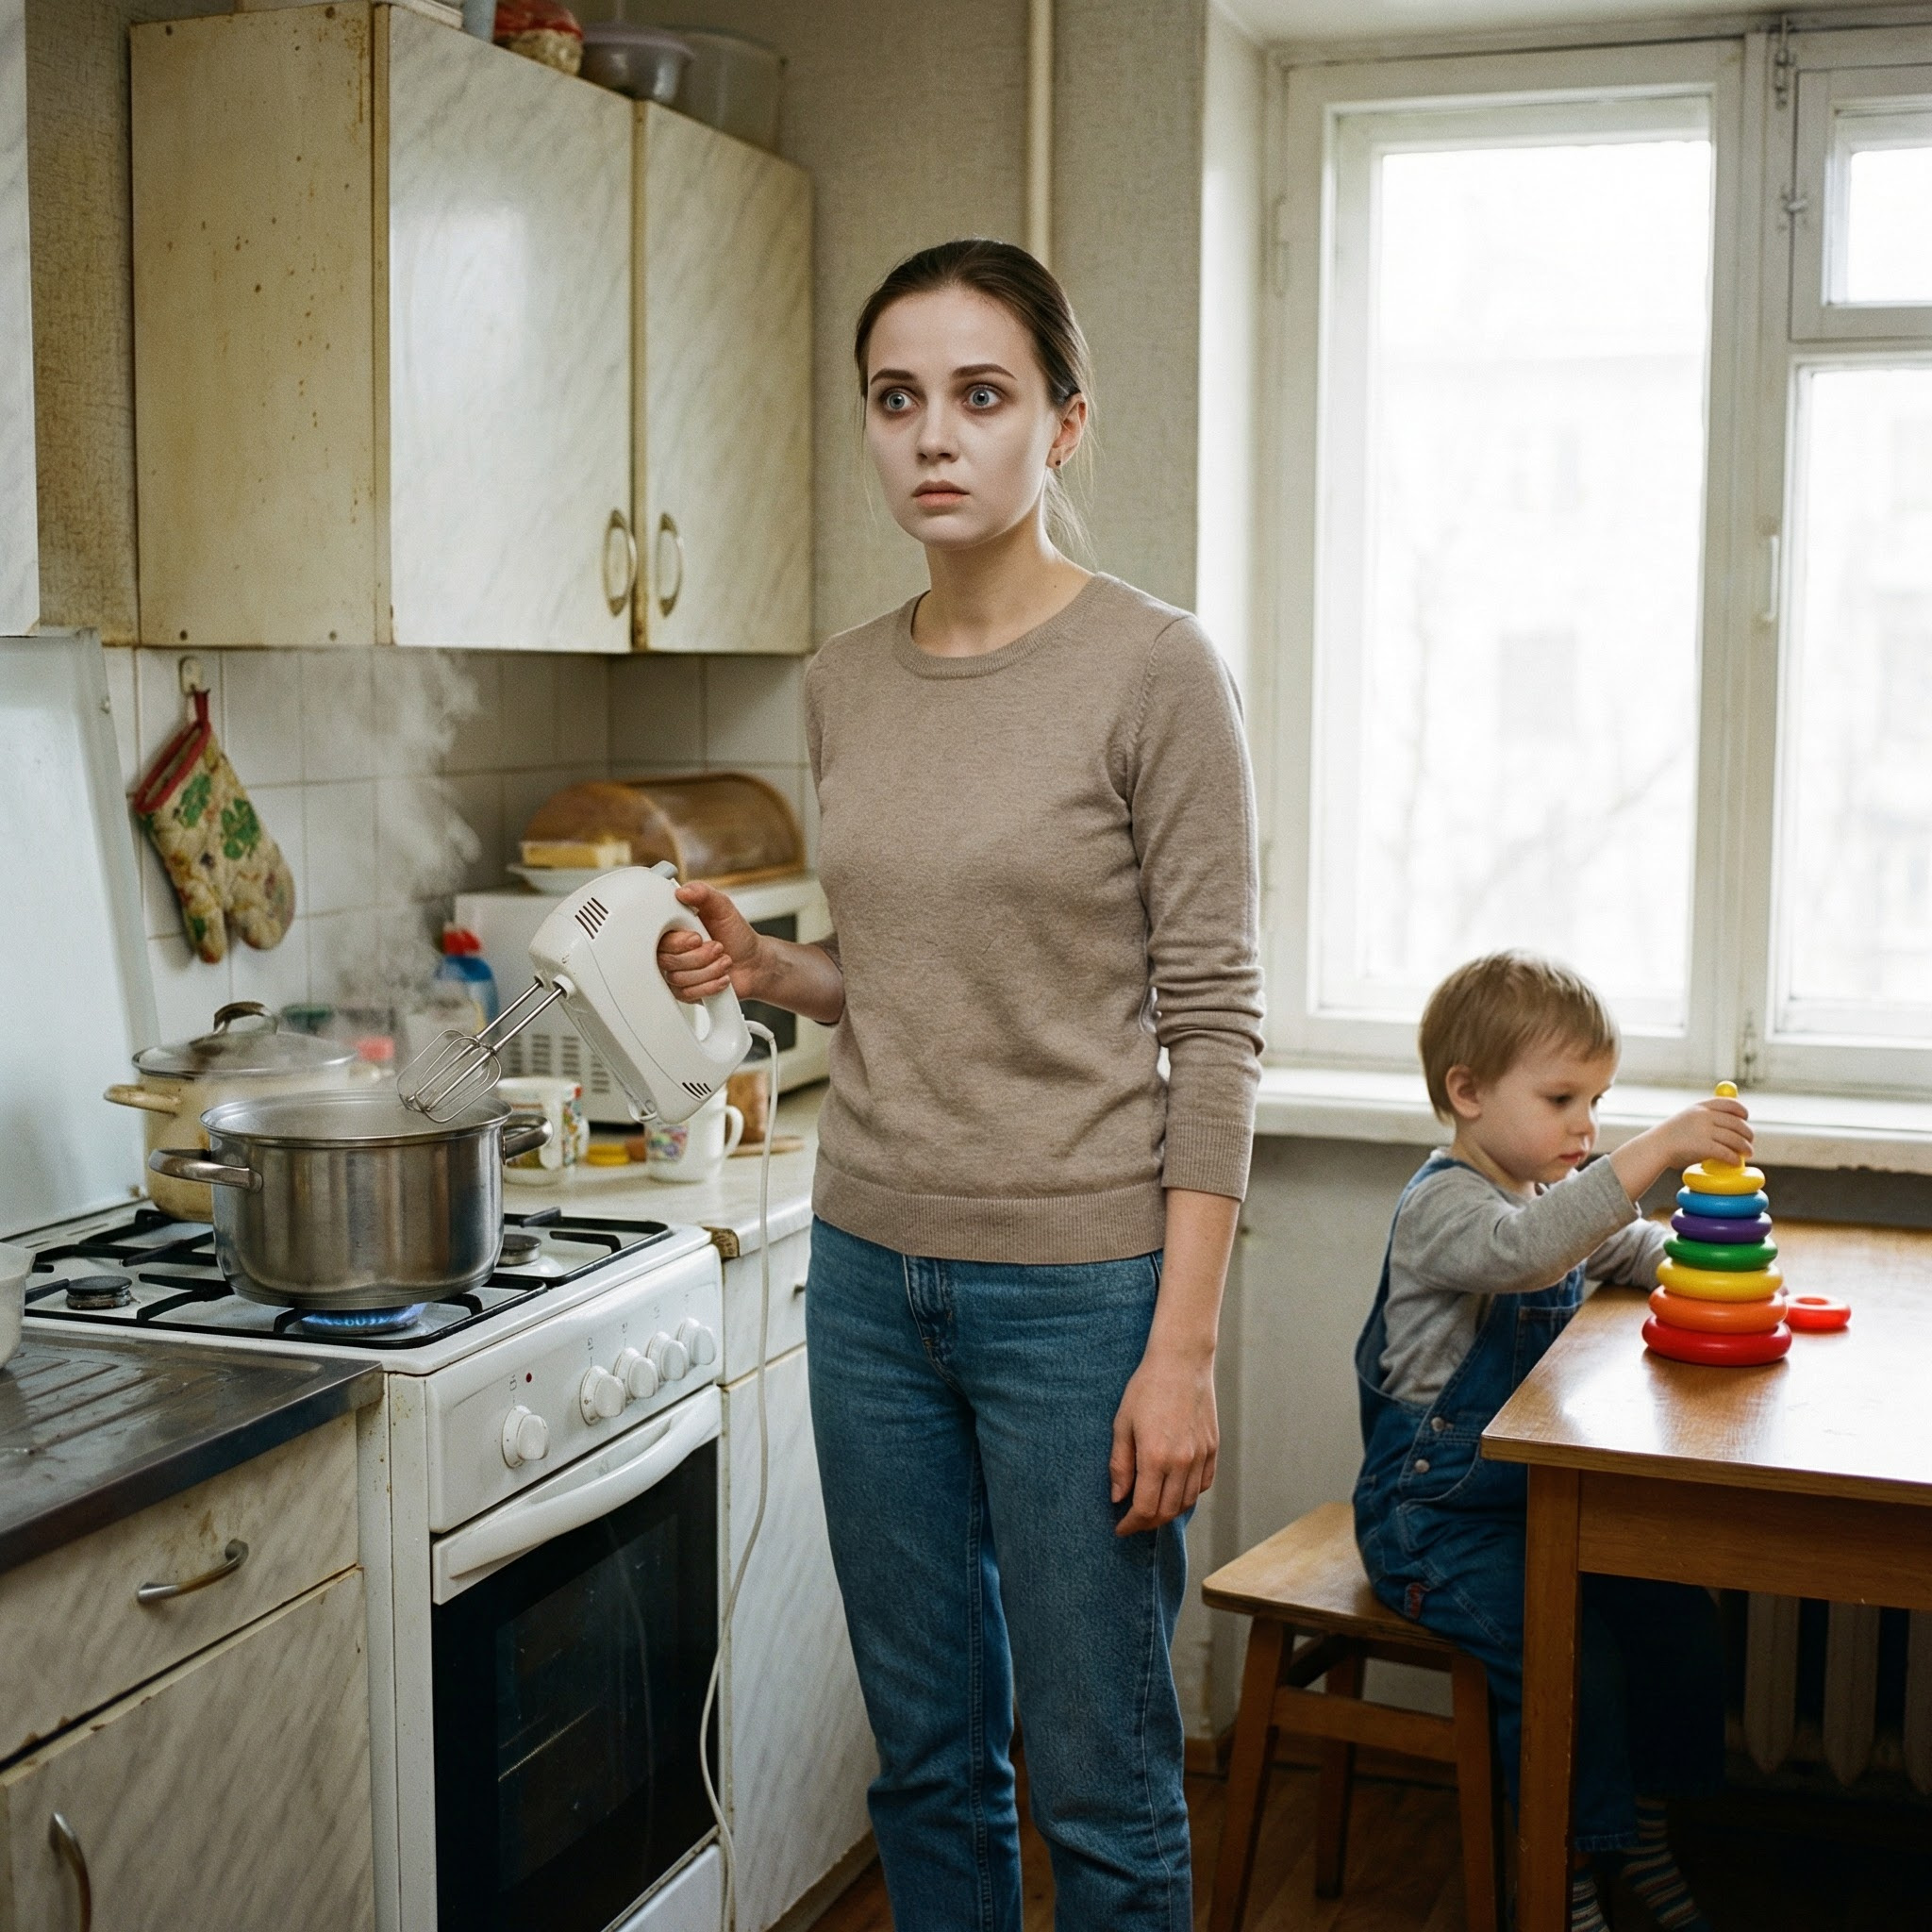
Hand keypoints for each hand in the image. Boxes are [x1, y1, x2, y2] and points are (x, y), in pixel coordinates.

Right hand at [657, 881, 762, 1003]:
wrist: (753, 963)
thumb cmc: (736, 935)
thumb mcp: (723, 908)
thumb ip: (704, 894)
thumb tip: (683, 891)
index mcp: (675, 929)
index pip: (659, 938)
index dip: (679, 941)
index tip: (698, 937)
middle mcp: (672, 951)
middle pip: (667, 960)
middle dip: (699, 956)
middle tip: (718, 947)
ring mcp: (677, 972)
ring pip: (678, 978)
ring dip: (708, 970)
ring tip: (725, 961)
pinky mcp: (684, 991)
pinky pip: (686, 994)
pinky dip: (709, 985)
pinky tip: (722, 977)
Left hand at [1109, 1339, 1217, 1535]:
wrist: (1181, 1362)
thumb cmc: (1146, 1389)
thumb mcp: (1122, 1424)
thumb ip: (1120, 1464)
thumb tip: (1118, 1498)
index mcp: (1156, 1457)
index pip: (1145, 1508)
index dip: (1131, 1524)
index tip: (1119, 1528)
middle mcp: (1182, 1462)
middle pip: (1167, 1511)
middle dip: (1148, 1523)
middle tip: (1132, 1522)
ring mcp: (1201, 1456)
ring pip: (1187, 1502)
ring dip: (1168, 1512)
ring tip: (1151, 1508)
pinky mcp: (1213, 1448)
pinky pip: (1204, 1484)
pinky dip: (1188, 1495)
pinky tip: (1174, 1490)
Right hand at [1611, 1094, 1752, 1200]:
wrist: (1654, 1147)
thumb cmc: (1671, 1137)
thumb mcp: (1687, 1119)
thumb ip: (1706, 1119)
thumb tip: (1729, 1127)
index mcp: (1700, 1107)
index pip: (1729, 1103)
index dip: (1741, 1111)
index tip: (1745, 1118)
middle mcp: (1703, 1116)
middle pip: (1736, 1123)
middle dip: (1747, 1133)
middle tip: (1749, 1142)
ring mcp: (1704, 1130)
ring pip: (1735, 1139)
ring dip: (1745, 1147)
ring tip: (1748, 1153)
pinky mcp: (1703, 1146)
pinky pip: (1726, 1153)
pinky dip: (1734, 1159)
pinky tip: (1735, 1163)